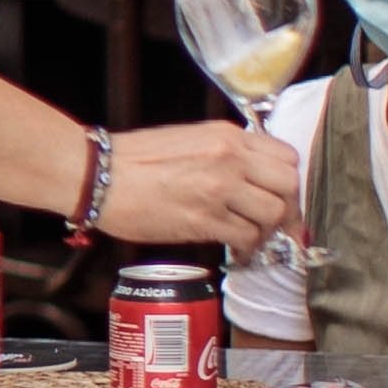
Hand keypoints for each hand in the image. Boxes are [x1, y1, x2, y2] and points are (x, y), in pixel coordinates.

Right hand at [99, 120, 300, 250]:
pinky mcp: (204, 220)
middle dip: (288, 208)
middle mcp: (230, 159)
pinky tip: (237, 251)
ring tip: (252, 238)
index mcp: (227, 136)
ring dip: (267, 231)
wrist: (99, 177)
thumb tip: (251, 176)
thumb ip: (225, 152)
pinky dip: (247, 249)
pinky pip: (246, 237)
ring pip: (272, 214)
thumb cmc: (134, 159)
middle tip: (278, 223)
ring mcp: (218, 189)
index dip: (288, 180)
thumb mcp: (189, 139)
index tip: (281, 195)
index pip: (286, 156)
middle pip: (288, 185)